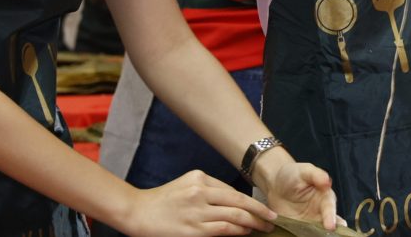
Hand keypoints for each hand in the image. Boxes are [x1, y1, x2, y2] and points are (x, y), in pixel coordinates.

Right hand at [124, 170, 275, 236]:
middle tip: (272, 219)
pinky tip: (245, 233)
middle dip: (259, 212)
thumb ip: (209, 190)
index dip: (252, 202)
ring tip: (263, 229)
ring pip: (234, 217)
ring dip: (252, 224)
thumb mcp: (187, 184)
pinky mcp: (193, 230)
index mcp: (200, 178)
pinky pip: (222, 230)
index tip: (264, 209)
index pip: (233, 192)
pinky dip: (237, 232)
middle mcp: (200, 192)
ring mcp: (197, 211)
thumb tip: (236, 203)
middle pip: (239, 202)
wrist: (138, 212)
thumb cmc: (163, 200)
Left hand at [263, 162, 338, 230]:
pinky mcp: (298, 229)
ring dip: (317, 236)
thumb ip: (316, 175)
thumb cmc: (292, 174)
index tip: (330, 226)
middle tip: (329, 236)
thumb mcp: (304, 171)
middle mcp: (320, 212)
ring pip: (317, 232)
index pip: (330, 208)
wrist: (275, 184)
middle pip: (328, 224)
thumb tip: (327, 181)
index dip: (331, 217)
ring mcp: (309, 222)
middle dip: (330, 232)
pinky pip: (302, 235)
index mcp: (325, 197)